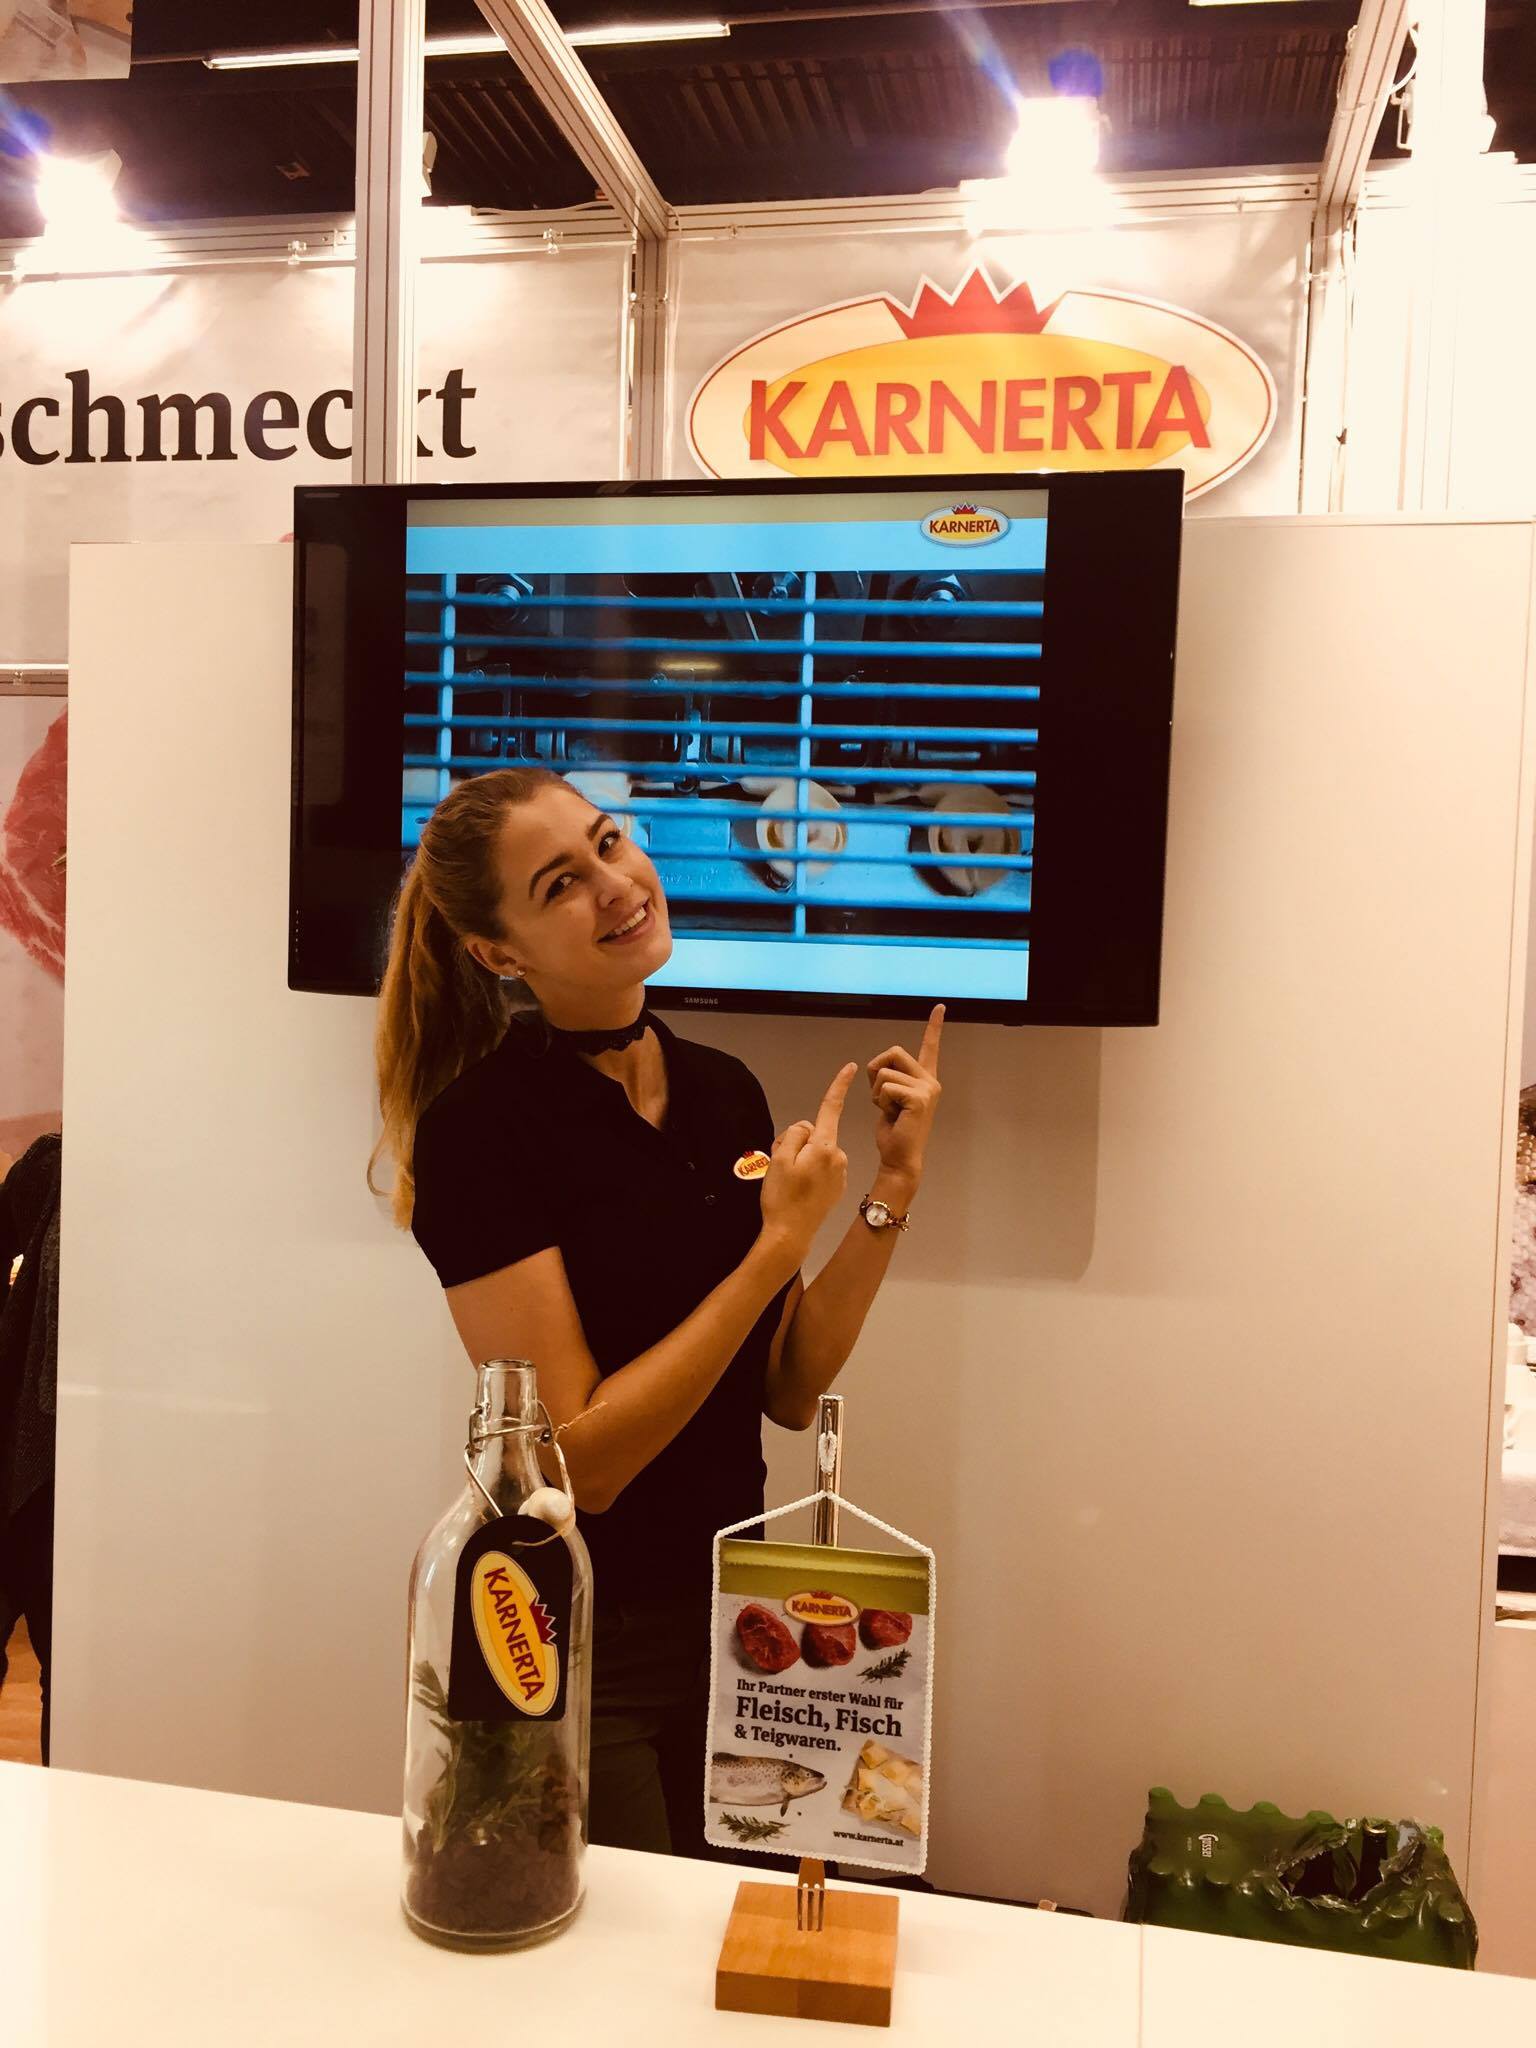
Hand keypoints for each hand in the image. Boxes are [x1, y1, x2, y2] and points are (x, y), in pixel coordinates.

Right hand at [759, 1062, 855, 1268]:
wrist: (790, 1234)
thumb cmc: (782, 1197)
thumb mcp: (780, 1158)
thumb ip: (795, 1134)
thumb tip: (807, 1128)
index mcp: (824, 1145)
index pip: (831, 1108)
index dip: (839, 1085)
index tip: (851, 1067)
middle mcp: (838, 1156)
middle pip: (814, 1134)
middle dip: (797, 1142)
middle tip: (781, 1165)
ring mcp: (839, 1173)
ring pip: (816, 1152)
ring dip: (802, 1159)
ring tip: (788, 1181)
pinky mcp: (837, 1187)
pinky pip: (821, 1169)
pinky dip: (809, 1173)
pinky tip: (799, 1190)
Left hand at [867, 1005, 944, 1189]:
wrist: (899, 1157)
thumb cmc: (893, 1130)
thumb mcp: (889, 1098)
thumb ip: (890, 1078)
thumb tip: (880, 1067)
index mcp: (924, 1079)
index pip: (929, 1047)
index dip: (934, 1026)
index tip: (939, 1006)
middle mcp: (930, 1080)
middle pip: (893, 1052)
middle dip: (876, 1070)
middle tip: (883, 1097)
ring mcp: (927, 1088)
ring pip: (884, 1072)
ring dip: (876, 1092)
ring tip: (889, 1111)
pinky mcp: (919, 1098)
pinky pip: (885, 1087)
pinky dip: (880, 1102)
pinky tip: (892, 1116)